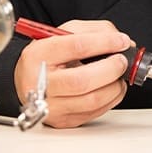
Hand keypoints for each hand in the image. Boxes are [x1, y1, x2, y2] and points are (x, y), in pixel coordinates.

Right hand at [14, 20, 131, 127]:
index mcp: (38, 55)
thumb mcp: (63, 34)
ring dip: (115, 86)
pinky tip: (111, 88)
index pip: (75, 47)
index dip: (104, 43)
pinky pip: (95, 112)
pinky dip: (111, 99)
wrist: (29, 80)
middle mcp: (40, 83)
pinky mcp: (63, 120)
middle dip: (111, 69)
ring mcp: (51, 105)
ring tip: (118, 75)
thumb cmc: (47, 57)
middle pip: (83, 81)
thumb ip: (93, 31)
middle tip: (122, 61)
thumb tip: (122, 41)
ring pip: (92, 100)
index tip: (121, 41)